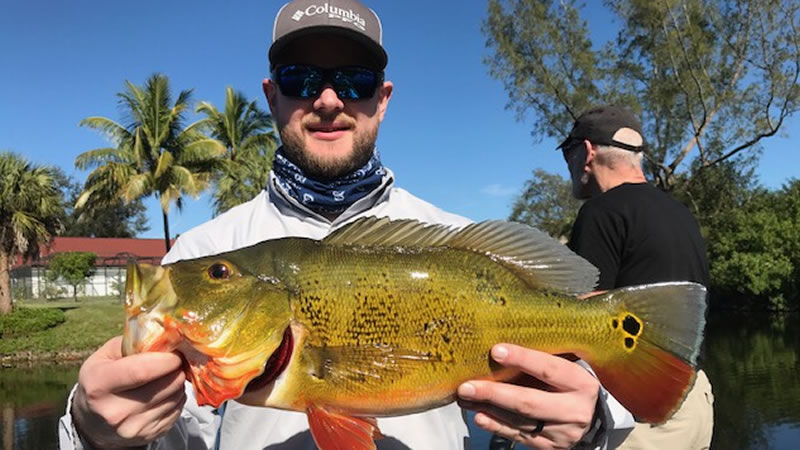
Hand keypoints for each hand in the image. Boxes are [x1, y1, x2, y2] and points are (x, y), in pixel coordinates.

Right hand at [71, 336, 186, 448]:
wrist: (93, 422)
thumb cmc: (101, 379)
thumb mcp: (105, 356)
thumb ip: (132, 342)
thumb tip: (165, 334)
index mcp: (99, 385)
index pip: (142, 370)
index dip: (166, 358)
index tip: (174, 351)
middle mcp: (115, 411)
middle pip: (166, 383)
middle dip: (177, 367)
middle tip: (175, 359)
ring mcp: (133, 427)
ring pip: (176, 395)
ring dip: (178, 381)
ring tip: (166, 375)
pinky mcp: (149, 435)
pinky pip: (178, 409)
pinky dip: (176, 397)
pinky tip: (164, 391)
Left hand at [458, 344, 598, 449]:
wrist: (591, 417)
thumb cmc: (570, 383)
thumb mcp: (569, 364)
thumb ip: (547, 353)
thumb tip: (508, 335)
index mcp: (581, 383)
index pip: (548, 369)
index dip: (522, 359)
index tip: (496, 350)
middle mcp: (574, 411)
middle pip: (528, 402)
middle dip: (494, 393)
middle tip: (466, 386)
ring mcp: (562, 432)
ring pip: (519, 421)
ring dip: (487, 408)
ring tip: (465, 397)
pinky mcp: (549, 446)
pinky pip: (518, 436)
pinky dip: (495, 425)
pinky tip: (478, 415)